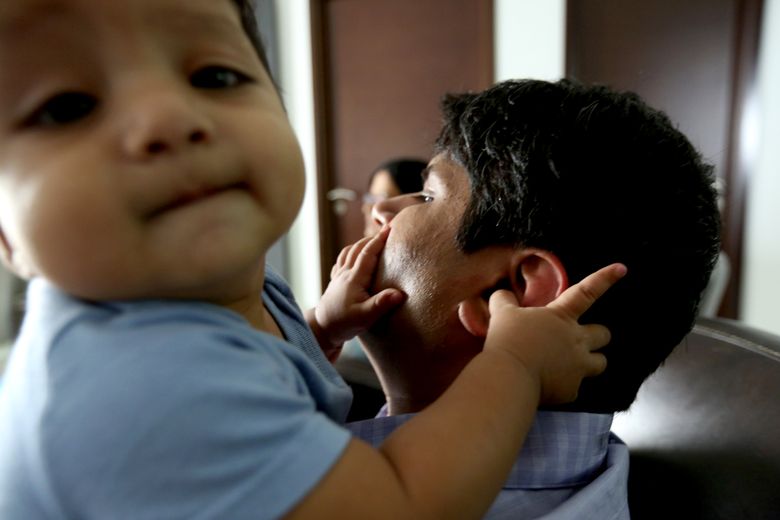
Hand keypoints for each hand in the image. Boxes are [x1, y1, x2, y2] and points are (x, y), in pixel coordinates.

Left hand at [311, 226, 405, 354]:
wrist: (321, 329)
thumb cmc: (343, 323)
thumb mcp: (365, 317)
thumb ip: (381, 304)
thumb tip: (399, 294)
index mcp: (354, 278)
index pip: (368, 253)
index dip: (379, 240)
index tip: (390, 228)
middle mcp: (345, 273)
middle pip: (358, 248)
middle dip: (372, 238)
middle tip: (386, 230)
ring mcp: (339, 277)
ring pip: (349, 252)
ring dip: (361, 243)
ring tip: (373, 239)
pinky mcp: (335, 282)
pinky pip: (342, 260)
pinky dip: (351, 252)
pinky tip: (355, 254)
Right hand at [484, 263, 626, 404]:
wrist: (510, 376)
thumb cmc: (508, 340)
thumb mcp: (502, 314)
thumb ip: (505, 301)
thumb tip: (503, 295)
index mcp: (561, 317)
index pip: (586, 291)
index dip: (605, 278)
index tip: (622, 268)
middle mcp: (576, 340)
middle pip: (603, 334)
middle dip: (597, 335)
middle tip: (581, 339)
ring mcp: (578, 366)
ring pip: (601, 363)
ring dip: (591, 361)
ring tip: (575, 364)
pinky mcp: (572, 390)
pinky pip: (575, 388)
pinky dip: (565, 386)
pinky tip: (550, 386)